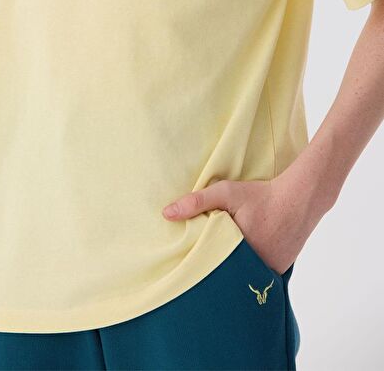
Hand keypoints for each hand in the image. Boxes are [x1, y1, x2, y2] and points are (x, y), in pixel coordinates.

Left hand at [162, 173, 321, 274]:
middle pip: (228, 274)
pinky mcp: (280, 269)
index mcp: (238, 251)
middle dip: (216, 271)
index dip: (201, 266)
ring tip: (221, 266)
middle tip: (201, 272)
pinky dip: (252, 269)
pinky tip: (243, 260)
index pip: (212, 267)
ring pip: (244, 276)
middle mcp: (255, 266)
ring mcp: (270, 270)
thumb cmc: (261, 195)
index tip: (188, 267)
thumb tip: (166, 214)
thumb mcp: (226, 192)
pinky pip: (260, 274)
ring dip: (235, 270)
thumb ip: (196, 201)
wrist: (300, 198)